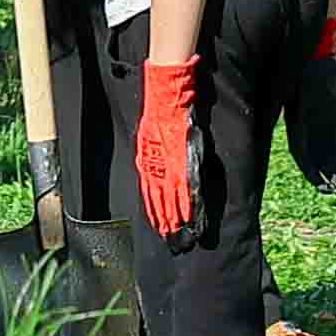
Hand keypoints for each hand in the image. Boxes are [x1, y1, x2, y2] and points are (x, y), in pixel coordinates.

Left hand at [134, 55, 201, 239]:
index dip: (154, 210)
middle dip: (164, 219)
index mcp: (148, 162)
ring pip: (171, 198)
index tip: (157, 225)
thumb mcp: (146, 138)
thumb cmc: (157, 114)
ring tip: (178, 231)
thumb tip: (152, 169)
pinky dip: (186, 203)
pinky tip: (189, 215)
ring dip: (175, 217)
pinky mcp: (183, 161)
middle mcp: (157, 167)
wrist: (166, 99)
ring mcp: (170, 166)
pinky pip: (184, 188)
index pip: (150, 193)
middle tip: (168, 236)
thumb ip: (151, 156)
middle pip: (159, 200)